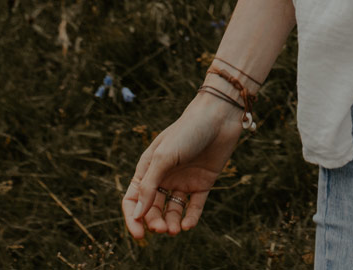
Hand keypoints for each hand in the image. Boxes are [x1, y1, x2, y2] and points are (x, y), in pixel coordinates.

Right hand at [121, 92, 244, 239]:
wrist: (219, 117)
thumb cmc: (187, 131)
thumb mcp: (163, 157)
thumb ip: (149, 186)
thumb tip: (137, 216)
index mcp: (148, 168)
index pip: (133, 199)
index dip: (133, 218)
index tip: (139, 235)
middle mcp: (164, 176)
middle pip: (153, 208)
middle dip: (155, 222)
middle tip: (162, 229)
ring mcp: (183, 181)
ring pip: (172, 210)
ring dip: (171, 223)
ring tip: (175, 231)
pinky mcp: (202, 183)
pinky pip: (194, 206)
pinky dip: (190, 218)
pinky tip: (188, 226)